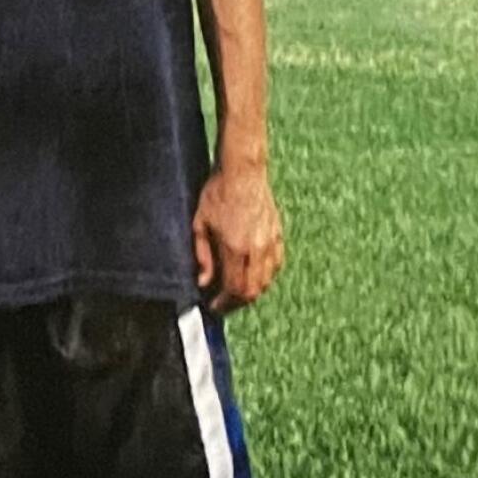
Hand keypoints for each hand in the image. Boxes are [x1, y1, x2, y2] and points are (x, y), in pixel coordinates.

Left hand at [192, 166, 284, 314]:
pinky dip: (265, 276)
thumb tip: (203, 282)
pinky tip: (253, 274)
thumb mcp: (200, 224)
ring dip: (251, 292)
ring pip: (266, 281)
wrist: (243, 170)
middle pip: (252, 291)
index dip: (224, 304)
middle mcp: (257, 249)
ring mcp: (270, 242)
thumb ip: (203, 256)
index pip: (234, 290)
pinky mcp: (277, 234)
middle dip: (237, 303)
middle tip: (223, 303)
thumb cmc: (218, 193)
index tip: (214, 306)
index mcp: (236, 248)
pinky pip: (276, 265)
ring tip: (236, 291)